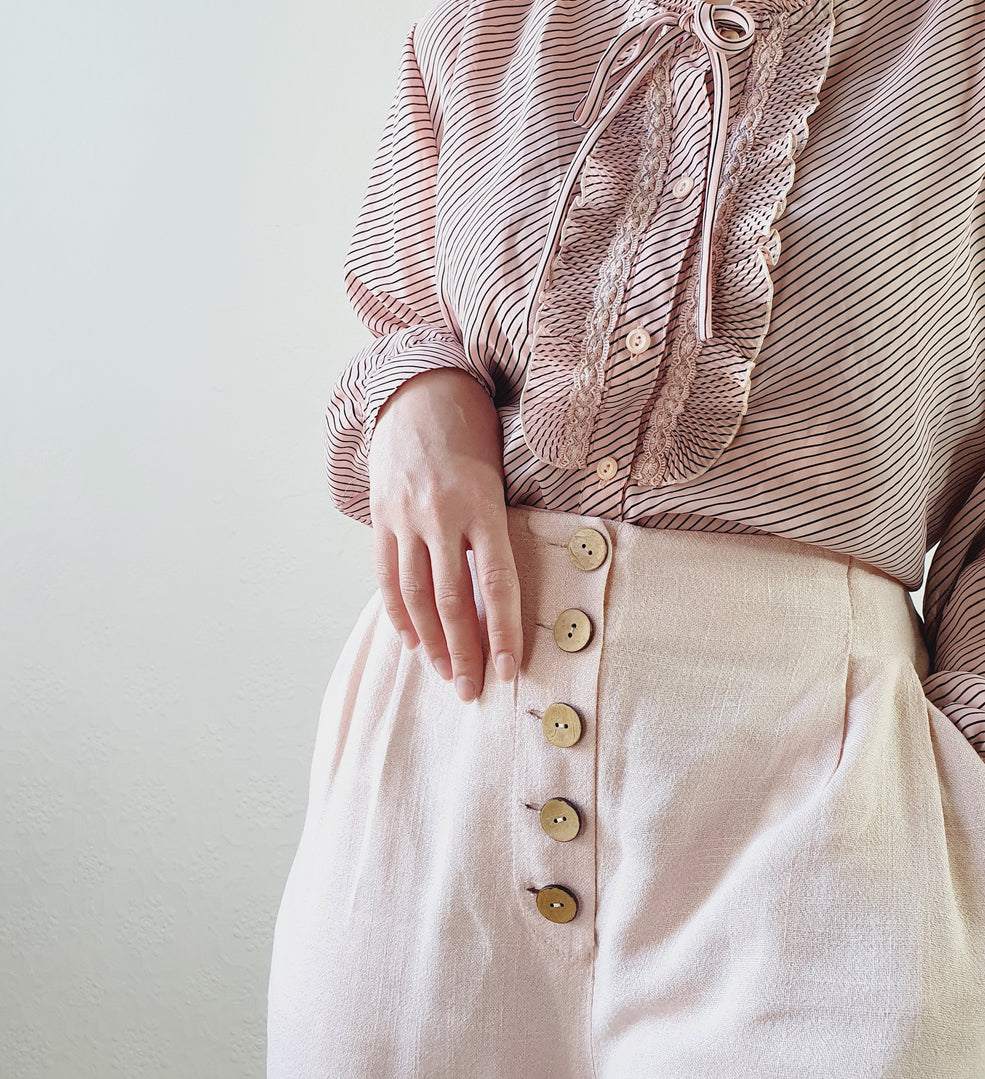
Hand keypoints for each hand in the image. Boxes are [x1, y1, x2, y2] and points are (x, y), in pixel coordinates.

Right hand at [367, 368, 521, 701]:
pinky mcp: (381, 514)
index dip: (502, 631)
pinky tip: (410, 640)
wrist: (419, 388)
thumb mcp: (499, 473)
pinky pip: (387, 574)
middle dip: (462, 651)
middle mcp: (440, 512)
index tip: (508, 670)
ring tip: (444, 673)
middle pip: (450, 600)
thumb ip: (499, 527)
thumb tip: (505, 592)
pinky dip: (398, 612)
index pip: (496, 583)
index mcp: (481, 502)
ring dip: (430, 642)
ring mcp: (405, 515)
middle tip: (471, 690)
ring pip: (415, 595)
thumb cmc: (474, 432)